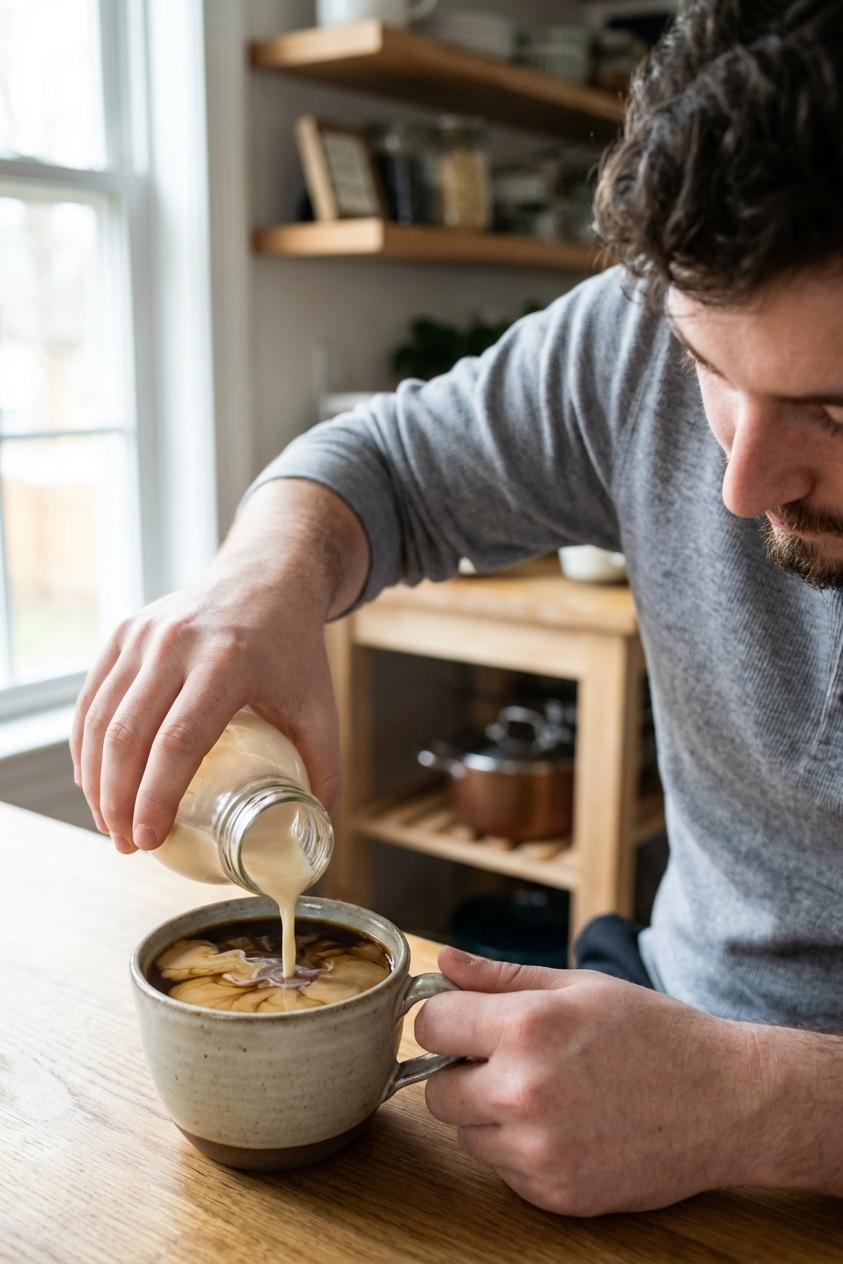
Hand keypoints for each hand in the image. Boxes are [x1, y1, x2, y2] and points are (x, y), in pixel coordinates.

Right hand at [71, 480, 368, 853]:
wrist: (268, 576)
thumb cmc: (293, 647)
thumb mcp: (319, 704)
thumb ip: (324, 766)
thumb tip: (318, 828)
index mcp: (228, 661)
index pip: (179, 741)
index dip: (157, 796)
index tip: (150, 839)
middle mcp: (178, 643)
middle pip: (129, 736)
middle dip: (118, 801)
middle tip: (127, 844)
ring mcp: (145, 634)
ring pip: (100, 719)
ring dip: (96, 780)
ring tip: (109, 823)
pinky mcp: (124, 632)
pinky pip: (92, 697)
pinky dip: (85, 745)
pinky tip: (93, 780)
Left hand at [416, 948, 766, 1214]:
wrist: (726, 1102)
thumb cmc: (654, 1033)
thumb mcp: (579, 986)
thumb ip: (501, 977)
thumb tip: (446, 962)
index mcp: (526, 1028)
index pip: (430, 1025)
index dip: (446, 1019)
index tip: (465, 1022)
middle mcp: (522, 1092)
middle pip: (436, 1089)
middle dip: (462, 1071)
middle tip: (510, 1060)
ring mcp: (538, 1151)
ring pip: (467, 1134)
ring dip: (490, 1115)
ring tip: (548, 1093)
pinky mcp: (554, 1194)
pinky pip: (503, 1170)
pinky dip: (521, 1151)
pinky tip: (567, 1127)